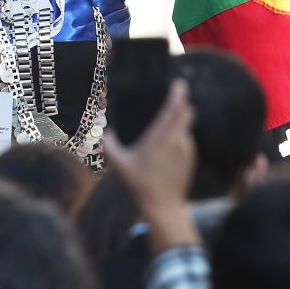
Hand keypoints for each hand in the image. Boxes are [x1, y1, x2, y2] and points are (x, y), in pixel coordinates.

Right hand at [102, 79, 200, 252]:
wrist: (163, 205)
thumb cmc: (139, 182)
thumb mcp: (119, 163)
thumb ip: (108, 145)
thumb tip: (98, 132)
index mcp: (161, 137)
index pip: (174, 109)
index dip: (178, 94)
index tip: (179, 83)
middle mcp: (177, 140)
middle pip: (187, 112)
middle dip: (182, 103)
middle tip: (175, 95)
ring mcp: (186, 149)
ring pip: (186, 126)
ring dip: (180, 120)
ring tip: (168, 120)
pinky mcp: (191, 158)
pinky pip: (187, 139)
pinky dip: (180, 135)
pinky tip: (169, 143)